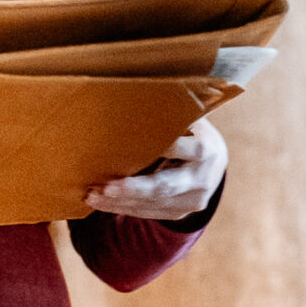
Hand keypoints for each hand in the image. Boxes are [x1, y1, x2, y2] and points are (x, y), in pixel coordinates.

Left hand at [84, 116, 227, 223]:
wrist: (212, 165)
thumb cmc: (191, 133)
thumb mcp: (190, 121)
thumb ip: (171, 115)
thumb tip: (133, 94)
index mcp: (207, 151)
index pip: (185, 149)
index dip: (164, 147)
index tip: (134, 142)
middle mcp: (201, 180)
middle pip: (166, 186)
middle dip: (135, 188)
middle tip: (108, 187)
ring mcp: (191, 201)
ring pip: (152, 203)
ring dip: (120, 201)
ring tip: (93, 195)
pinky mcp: (178, 213)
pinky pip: (147, 212)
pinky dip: (122, 207)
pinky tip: (100, 202)